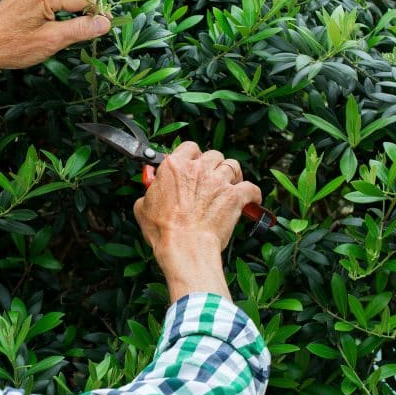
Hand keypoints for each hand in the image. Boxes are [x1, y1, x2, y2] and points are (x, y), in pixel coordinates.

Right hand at [133, 143, 261, 300]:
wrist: (184, 247)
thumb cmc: (163, 231)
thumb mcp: (142, 208)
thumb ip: (149, 193)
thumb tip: (150, 192)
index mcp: (175, 166)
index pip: (189, 147)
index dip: (193, 156)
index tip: (194, 165)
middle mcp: (198, 169)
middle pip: (213, 155)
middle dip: (214, 165)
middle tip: (212, 179)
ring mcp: (218, 181)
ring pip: (233, 166)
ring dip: (233, 175)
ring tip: (231, 185)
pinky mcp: (234, 196)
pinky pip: (251, 188)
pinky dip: (253, 194)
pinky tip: (251, 200)